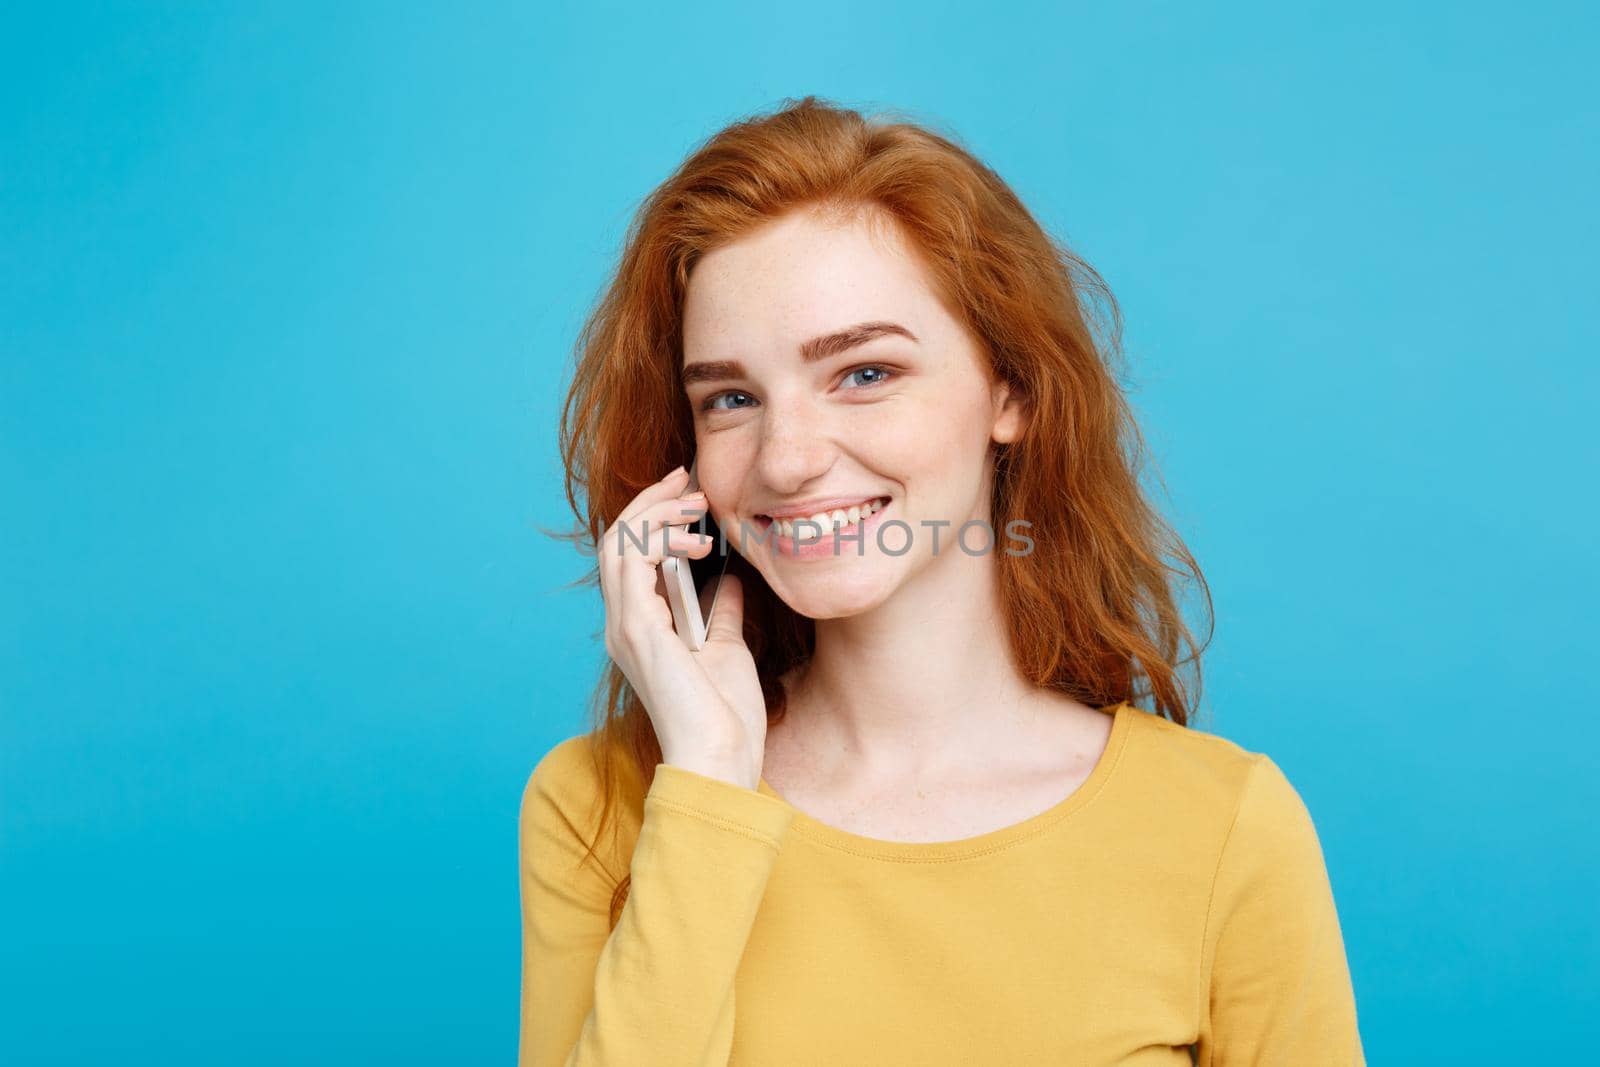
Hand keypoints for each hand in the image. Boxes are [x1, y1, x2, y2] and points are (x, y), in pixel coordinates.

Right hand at [597, 465, 765, 787]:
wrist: (721, 758)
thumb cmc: (725, 717)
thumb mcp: (728, 649)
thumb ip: (723, 612)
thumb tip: (731, 581)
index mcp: (641, 629)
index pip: (631, 557)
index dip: (653, 515)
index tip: (688, 491)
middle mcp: (624, 625)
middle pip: (618, 541)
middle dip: (650, 502)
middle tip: (687, 480)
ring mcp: (626, 628)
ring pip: (620, 544)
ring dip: (655, 513)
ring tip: (694, 502)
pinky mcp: (638, 630)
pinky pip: (633, 564)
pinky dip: (657, 538)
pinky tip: (692, 537)